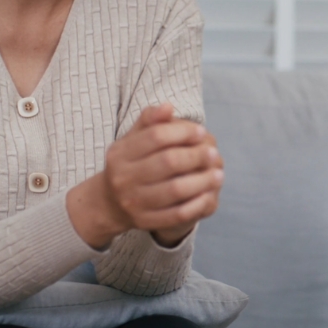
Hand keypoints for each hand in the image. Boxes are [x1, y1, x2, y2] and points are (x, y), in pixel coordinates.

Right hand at [67, 104, 223, 248]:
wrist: (109, 203)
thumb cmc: (130, 164)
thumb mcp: (132, 140)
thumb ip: (150, 121)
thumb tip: (168, 106)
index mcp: (120, 153)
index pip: (156, 137)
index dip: (182, 132)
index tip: (201, 131)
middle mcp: (124, 177)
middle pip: (167, 162)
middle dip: (196, 156)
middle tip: (214, 153)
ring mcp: (134, 201)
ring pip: (175, 190)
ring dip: (202, 181)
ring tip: (218, 174)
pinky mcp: (145, 221)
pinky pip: (177, 214)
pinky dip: (196, 203)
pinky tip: (209, 194)